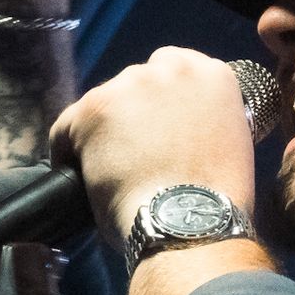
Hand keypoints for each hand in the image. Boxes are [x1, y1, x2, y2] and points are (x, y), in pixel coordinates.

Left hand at [50, 49, 256, 244]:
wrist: (187, 224)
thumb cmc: (212, 202)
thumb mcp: (227, 145)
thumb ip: (201, 122)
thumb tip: (175, 131)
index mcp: (211, 76)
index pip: (171, 69)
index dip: (157, 103)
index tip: (153, 128)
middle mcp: (171, 69)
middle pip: (134, 85)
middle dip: (130, 116)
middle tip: (132, 156)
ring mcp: (129, 85)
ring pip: (101, 106)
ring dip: (102, 134)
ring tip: (110, 172)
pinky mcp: (93, 109)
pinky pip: (67, 127)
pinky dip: (69, 151)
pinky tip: (81, 176)